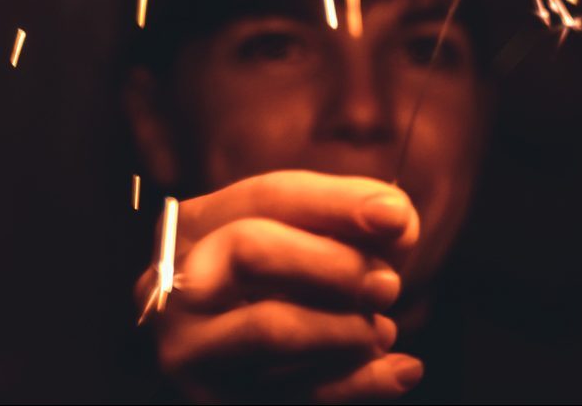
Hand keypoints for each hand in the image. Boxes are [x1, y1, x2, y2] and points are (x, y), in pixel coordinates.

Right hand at [136, 171, 424, 403]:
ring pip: (269, 329)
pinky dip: (355, 384)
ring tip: (385, 329)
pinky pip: (289, 396)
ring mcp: (188, 348)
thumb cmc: (283, 276)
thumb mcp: (306, 234)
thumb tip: (397, 222)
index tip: (397, 216)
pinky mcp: (212, 403)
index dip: (338, 202)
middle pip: (253, 251)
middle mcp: (179, 282)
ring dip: (346, 327)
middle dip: (334, 263)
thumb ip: (350, 218)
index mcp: (200, 224)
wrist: (235, 351)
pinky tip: (401, 370)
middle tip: (389, 284)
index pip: (268, 196)